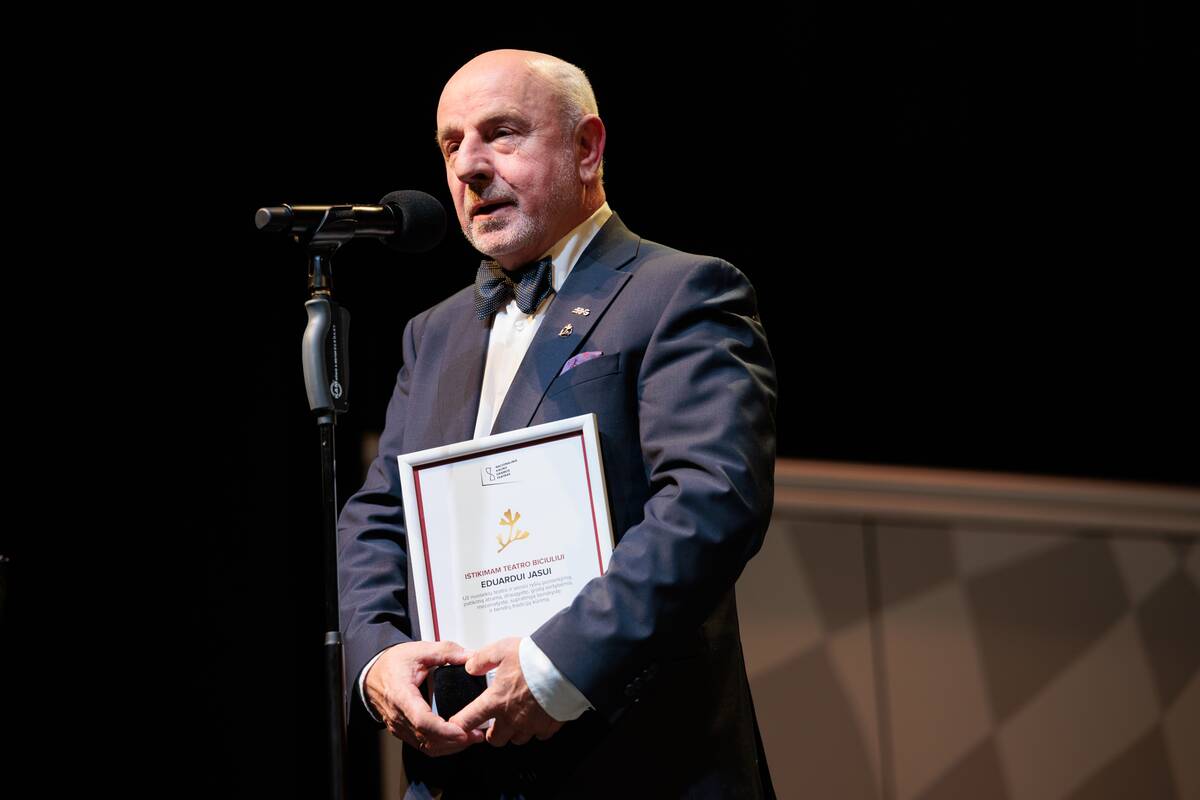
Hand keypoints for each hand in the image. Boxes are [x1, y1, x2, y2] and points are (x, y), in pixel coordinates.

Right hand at [365, 640, 486, 755]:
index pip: (422, 720)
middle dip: (454, 741)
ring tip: (471, 737)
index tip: (462, 730)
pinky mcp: (403, 731)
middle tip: (476, 734)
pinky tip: (456, 738)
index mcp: (401, 695)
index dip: (444, 729)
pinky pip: (422, 745)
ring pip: (425, 746)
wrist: (372, 673)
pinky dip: (441, 745)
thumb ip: (446, 651)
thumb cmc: (391, 664)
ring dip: (450, 746)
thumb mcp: (419, 650)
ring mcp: (399, 726)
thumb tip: (470, 656)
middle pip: (427, 738)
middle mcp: (398, 716)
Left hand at [448, 637, 563, 745]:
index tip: (456, 725)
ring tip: (518, 717)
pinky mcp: (549, 726)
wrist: (566, 667)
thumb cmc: (535, 659)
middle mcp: (511, 718)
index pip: (468, 720)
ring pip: (517, 740)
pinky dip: (537, 729)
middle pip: (495, 739)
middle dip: (492, 733)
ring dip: (515, 732)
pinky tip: (538, 716)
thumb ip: (482, 659)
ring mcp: (531, 725)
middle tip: (495, 721)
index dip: (459, 725)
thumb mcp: (502, 649)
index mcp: (495, 701)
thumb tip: (471, 666)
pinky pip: (539, 735)